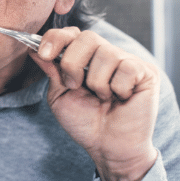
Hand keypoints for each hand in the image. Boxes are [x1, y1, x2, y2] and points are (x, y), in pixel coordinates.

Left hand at [29, 27, 159, 180]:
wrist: (108, 147)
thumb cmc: (84, 122)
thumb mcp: (59, 95)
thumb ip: (50, 70)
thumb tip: (33, 48)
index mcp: (84, 57)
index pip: (71, 33)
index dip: (56, 38)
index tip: (44, 54)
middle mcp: (106, 54)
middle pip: (88, 37)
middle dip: (73, 62)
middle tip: (75, 86)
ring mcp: (127, 61)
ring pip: (106, 54)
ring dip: (96, 82)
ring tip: (102, 98)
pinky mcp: (146, 72)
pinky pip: (126, 68)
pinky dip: (118, 89)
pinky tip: (121, 99)